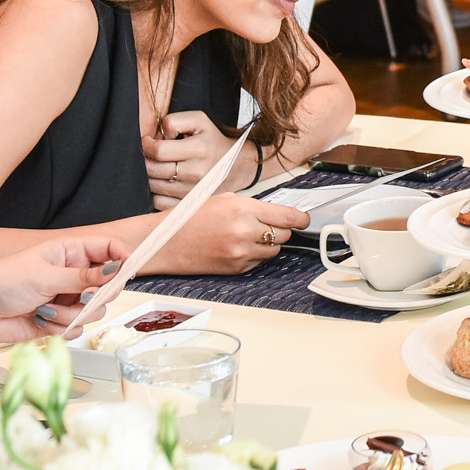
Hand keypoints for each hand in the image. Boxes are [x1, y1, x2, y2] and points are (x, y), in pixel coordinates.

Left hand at [0, 236, 125, 342]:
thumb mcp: (44, 276)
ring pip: (94, 311)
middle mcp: (73, 275)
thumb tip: (115, 270)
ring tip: (46, 309)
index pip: (109, 249)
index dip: (123, 258)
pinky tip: (41, 320)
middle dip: (95, 296)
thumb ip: (83, 278)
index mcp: (70, 252)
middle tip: (79, 296)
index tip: (126, 271)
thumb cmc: (1, 282)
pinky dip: (62, 327)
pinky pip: (78, 328)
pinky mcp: (60, 320)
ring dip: (72, 314)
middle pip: (109, 285)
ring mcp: (68, 298)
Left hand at [144, 110, 239, 202]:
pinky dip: (155, 192)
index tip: (148, 141)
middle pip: (153, 170)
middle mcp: (195, 173)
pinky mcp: (188, 203)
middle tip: (151, 154)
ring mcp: (191, 191)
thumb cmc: (212, 141)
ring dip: (149, 175)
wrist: (236, 166)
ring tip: (158, 166)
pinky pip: (158, 202)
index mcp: (198, 149)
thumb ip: (174, 121)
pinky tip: (163, 181)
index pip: (159, 151)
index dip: (147, 145)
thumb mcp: (198, 120)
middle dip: (146, 159)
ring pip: (153, 186)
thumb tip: (156, 137)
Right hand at [147, 192, 310, 274]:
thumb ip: (251, 205)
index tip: (304, 220)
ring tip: (247, 236)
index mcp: (242, 208)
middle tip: (268, 225)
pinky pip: (258, 262)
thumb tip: (275, 212)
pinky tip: (236, 247)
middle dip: (281, 229)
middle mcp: (244, 231)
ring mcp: (241, 253)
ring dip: (268, 244)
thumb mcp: (222, 199)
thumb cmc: (189, 218)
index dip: (301, 219)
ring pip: (274, 251)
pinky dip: (254, 255)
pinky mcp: (235, 269)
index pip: (287, 216)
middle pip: (283, 234)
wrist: (165, 243)